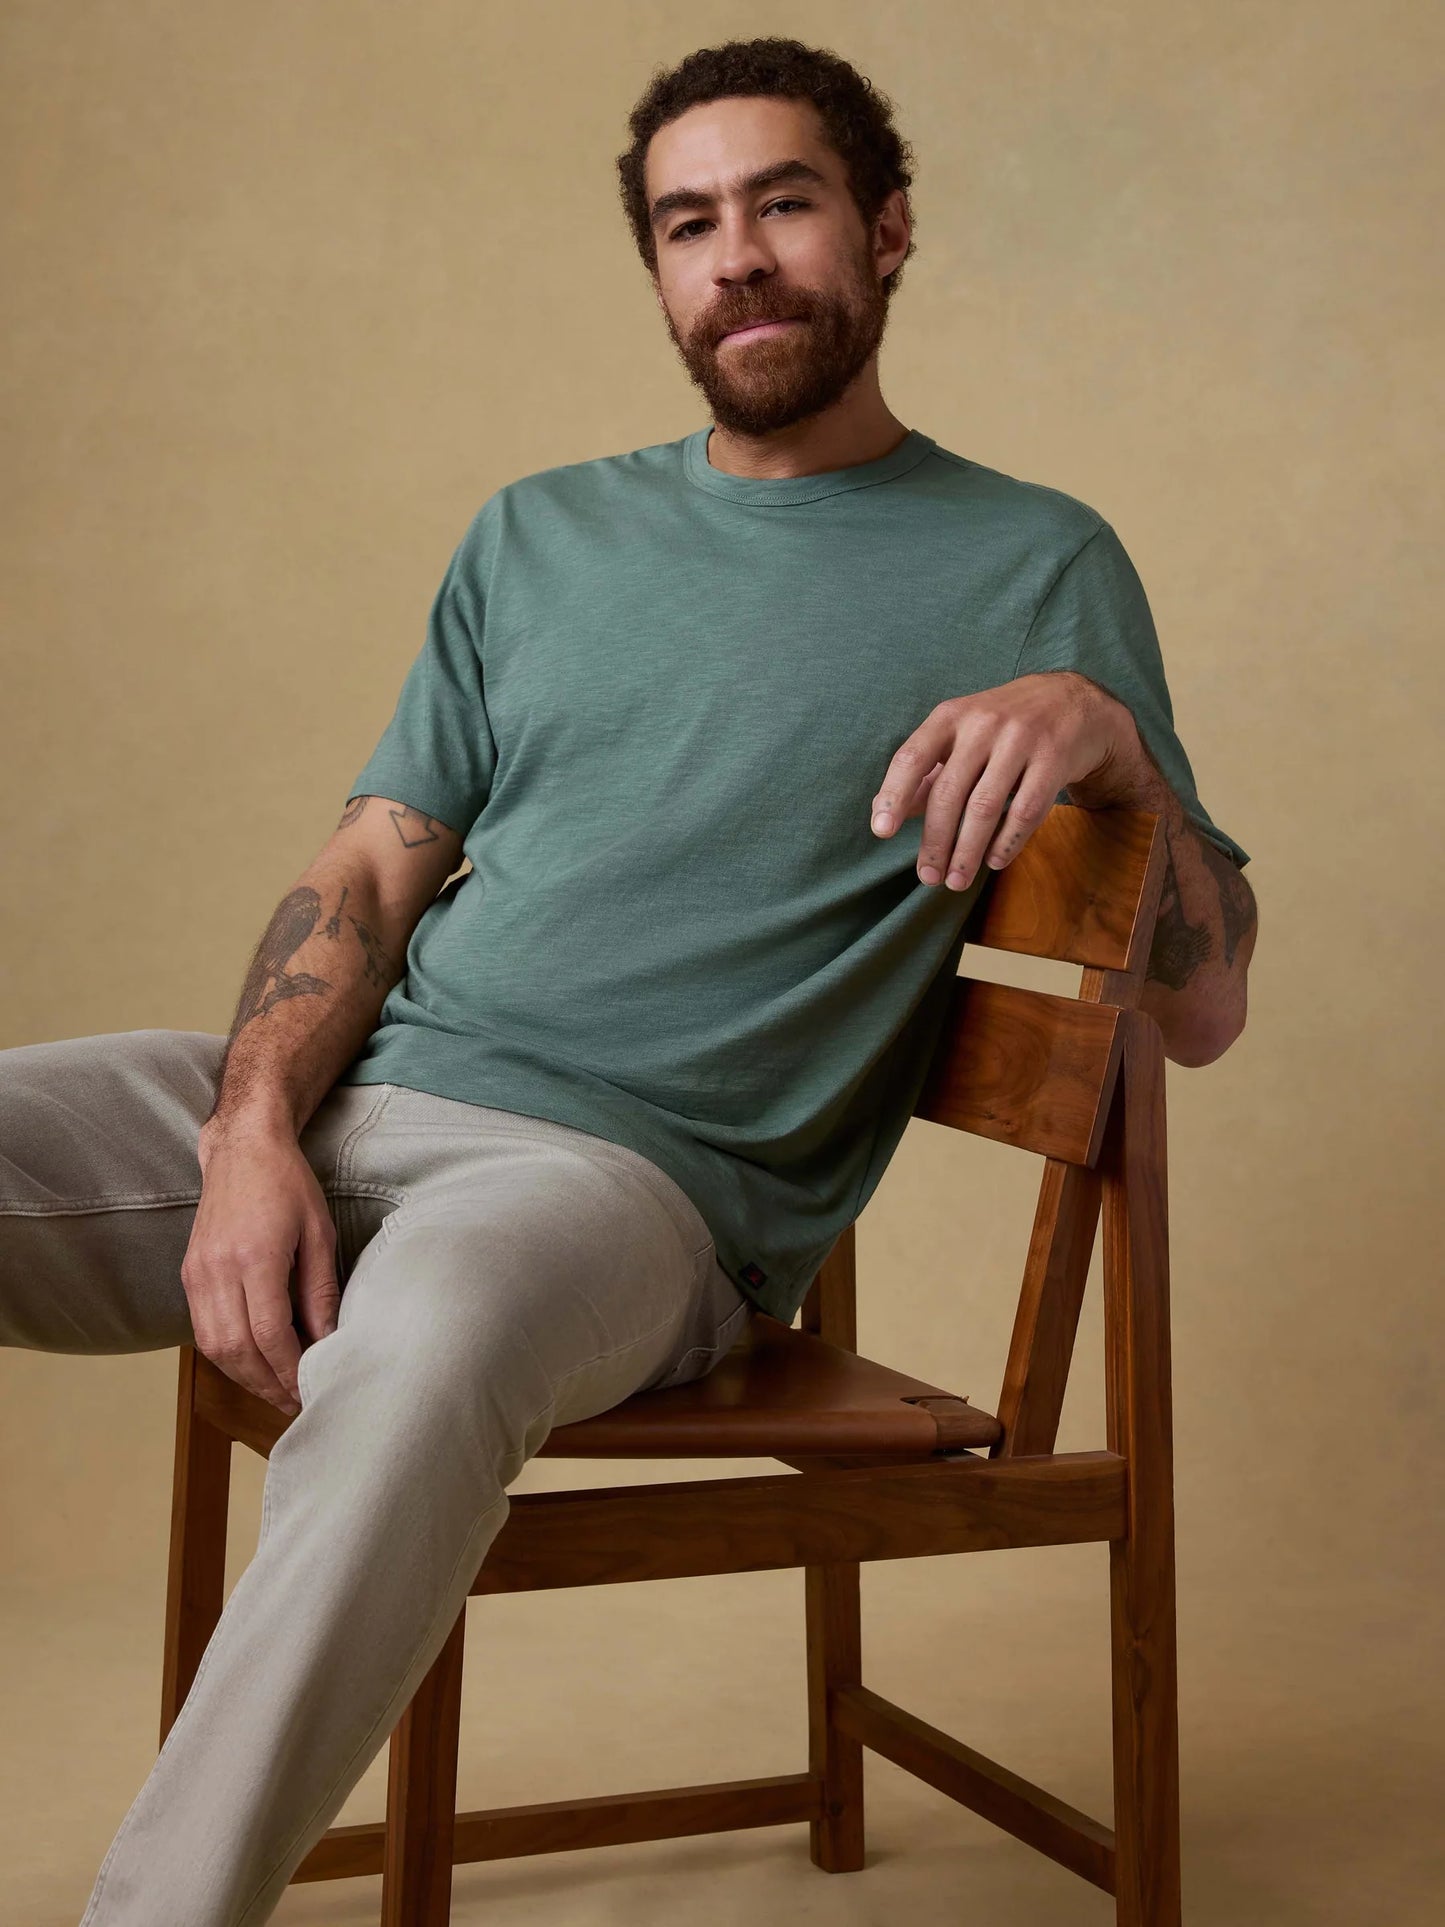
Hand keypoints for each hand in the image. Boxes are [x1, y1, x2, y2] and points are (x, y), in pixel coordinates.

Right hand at [182, 1122, 340, 1416]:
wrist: (242, 1150)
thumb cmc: (288, 1185)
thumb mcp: (319, 1233)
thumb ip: (320, 1290)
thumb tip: (327, 1341)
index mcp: (255, 1257)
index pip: (270, 1334)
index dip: (290, 1369)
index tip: (310, 1389)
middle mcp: (218, 1270)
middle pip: (237, 1349)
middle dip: (266, 1383)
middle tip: (295, 1402)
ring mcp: (198, 1273)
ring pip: (213, 1346)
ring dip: (244, 1376)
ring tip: (276, 1390)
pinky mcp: (189, 1273)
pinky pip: (203, 1329)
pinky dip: (227, 1354)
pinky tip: (253, 1362)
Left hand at [869, 671, 1131, 887]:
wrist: (1074, 702)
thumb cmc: (1004, 726)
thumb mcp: (961, 735)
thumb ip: (926, 771)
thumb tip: (889, 812)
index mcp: (950, 717)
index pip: (912, 758)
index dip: (894, 796)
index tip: (882, 832)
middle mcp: (982, 724)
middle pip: (949, 793)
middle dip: (935, 841)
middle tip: (928, 876)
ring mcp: (1021, 740)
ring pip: (986, 806)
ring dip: (967, 851)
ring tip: (956, 881)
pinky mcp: (1054, 759)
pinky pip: (1027, 810)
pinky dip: (1007, 842)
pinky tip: (993, 862)